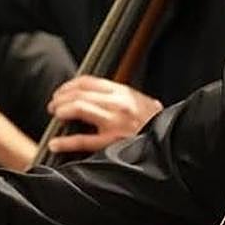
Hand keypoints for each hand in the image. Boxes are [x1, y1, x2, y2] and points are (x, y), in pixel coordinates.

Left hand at [47, 77, 161, 153]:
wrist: (172, 140)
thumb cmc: (154, 124)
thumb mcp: (138, 102)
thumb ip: (118, 97)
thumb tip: (93, 96)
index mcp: (123, 92)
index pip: (88, 81)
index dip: (69, 85)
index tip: (61, 92)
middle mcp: (118, 103)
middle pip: (80, 93)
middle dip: (61, 98)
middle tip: (53, 105)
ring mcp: (115, 122)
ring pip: (79, 108)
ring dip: (61, 111)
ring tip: (54, 116)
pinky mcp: (113, 143)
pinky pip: (83, 140)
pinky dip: (66, 142)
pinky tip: (55, 144)